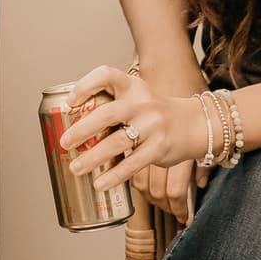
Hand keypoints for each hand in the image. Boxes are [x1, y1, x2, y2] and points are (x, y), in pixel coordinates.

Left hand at [55, 65, 215, 202]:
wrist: (195, 124)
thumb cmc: (156, 113)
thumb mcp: (138, 99)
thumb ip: (112, 106)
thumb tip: (75, 129)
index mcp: (133, 86)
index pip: (106, 75)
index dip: (85, 86)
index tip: (69, 104)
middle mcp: (142, 103)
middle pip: (107, 113)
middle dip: (82, 129)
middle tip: (65, 142)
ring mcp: (152, 125)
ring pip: (117, 142)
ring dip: (92, 157)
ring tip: (75, 168)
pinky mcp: (159, 147)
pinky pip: (132, 163)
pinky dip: (114, 175)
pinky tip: (99, 183)